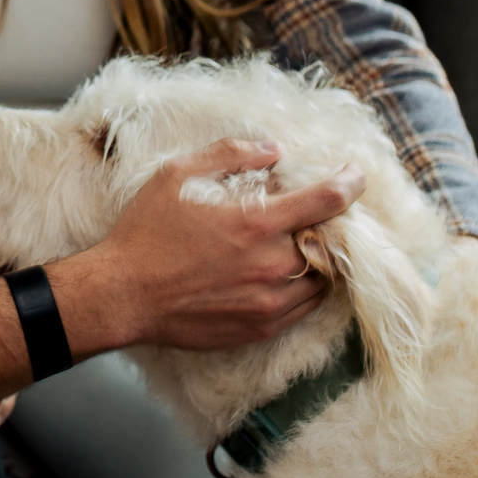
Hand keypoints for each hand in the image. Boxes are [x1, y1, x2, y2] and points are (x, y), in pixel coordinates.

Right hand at [57, 142, 357, 353]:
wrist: (123, 295)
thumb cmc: (146, 232)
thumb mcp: (177, 175)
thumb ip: (229, 154)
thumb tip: (273, 150)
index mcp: (256, 223)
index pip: (328, 202)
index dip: (350, 183)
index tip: (355, 175)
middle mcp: (271, 265)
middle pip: (329, 241)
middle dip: (328, 222)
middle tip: (317, 211)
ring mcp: (270, 301)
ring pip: (323, 277)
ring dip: (321, 257)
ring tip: (304, 242)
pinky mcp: (262, 327)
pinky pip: (306, 306)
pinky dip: (308, 286)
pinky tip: (289, 272)